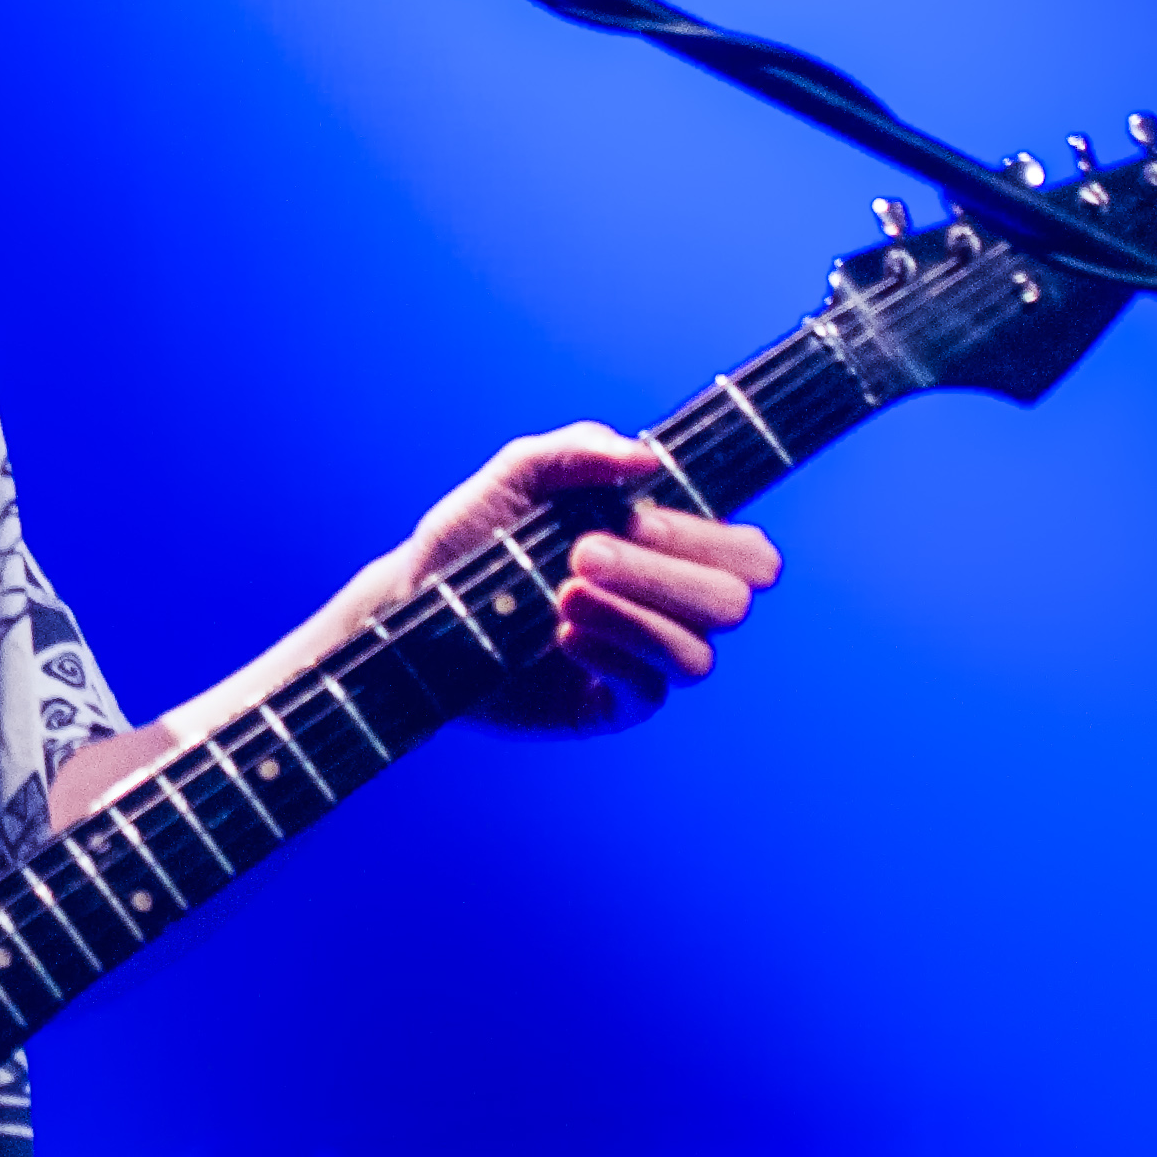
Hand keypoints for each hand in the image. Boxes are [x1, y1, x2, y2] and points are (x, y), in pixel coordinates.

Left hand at [381, 422, 780, 733]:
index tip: (637, 518)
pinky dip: (613, 656)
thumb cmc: (472, 534)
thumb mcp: (516, 475)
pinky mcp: (609, 704)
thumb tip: (646, 458)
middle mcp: (666, 603)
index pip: (746, 552)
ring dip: (636, 619)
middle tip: (581, 553)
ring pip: (698, 655)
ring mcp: (641, 656)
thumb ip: (578, 452)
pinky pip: (649, 693)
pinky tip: (564, 634)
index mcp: (665, 545)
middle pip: (732, 602)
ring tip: (563, 594)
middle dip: (662, 575)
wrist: (410, 603)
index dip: (709, 538)